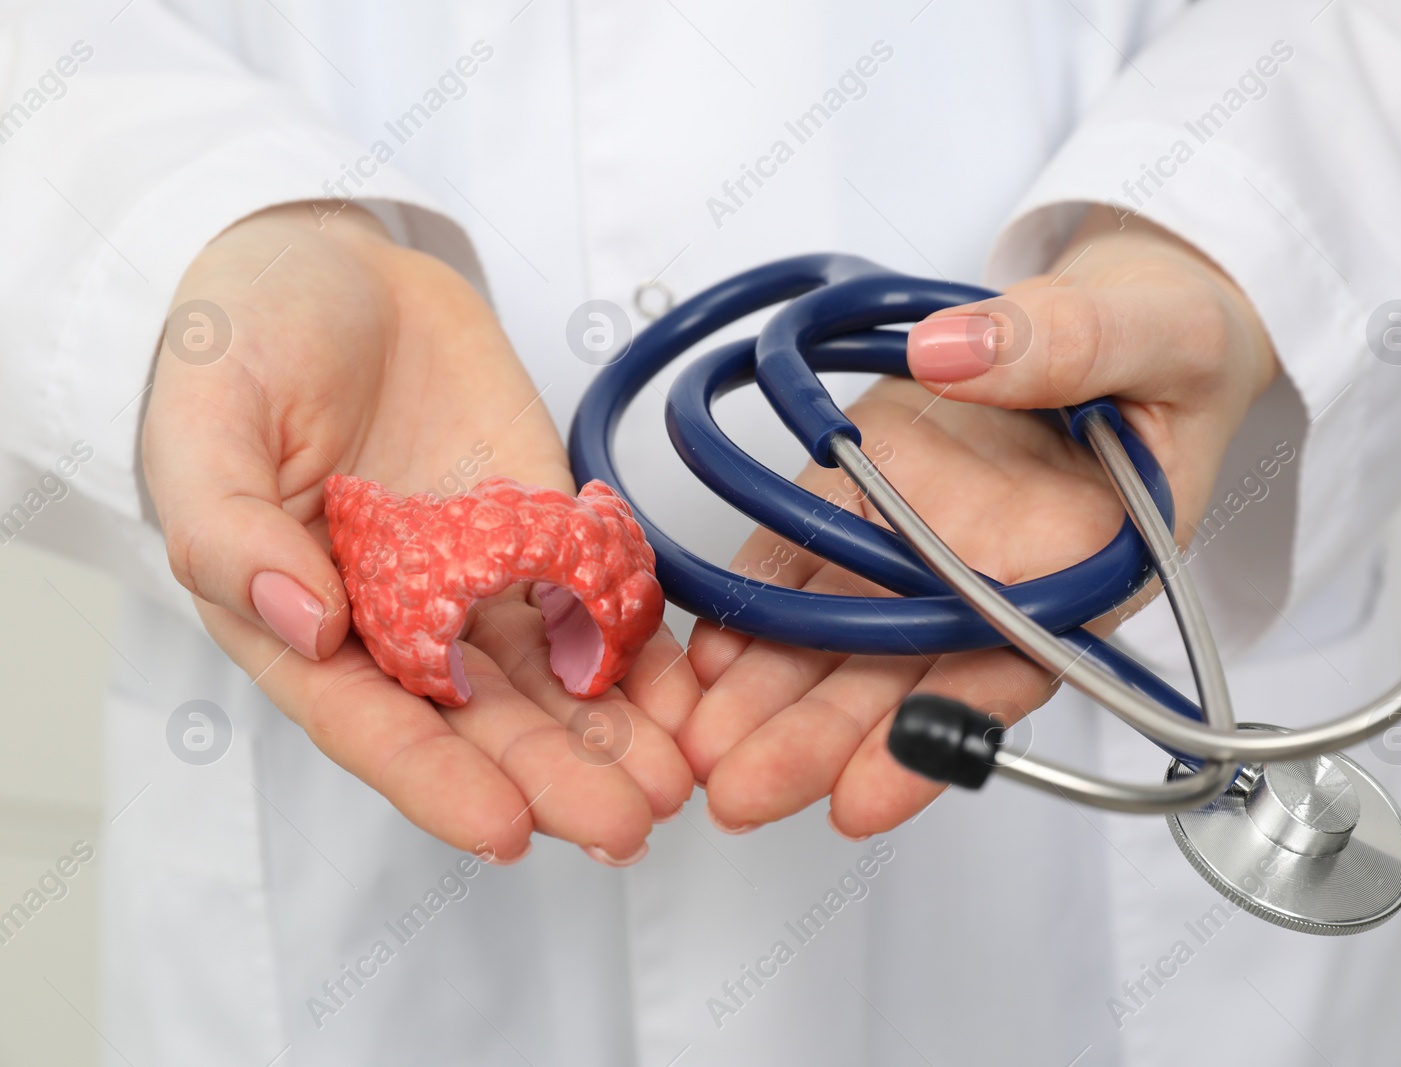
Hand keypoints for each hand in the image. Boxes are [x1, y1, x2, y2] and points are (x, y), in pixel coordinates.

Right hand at [143, 203, 694, 864]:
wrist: (334, 266)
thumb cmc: (243, 340)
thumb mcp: (204, 421)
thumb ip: (229, 529)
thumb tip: (302, 624)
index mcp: (302, 622)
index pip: (371, 724)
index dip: (437, 781)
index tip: (505, 830)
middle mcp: (398, 624)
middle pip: (481, 722)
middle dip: (553, 777)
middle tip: (627, 826)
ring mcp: (480, 583)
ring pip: (552, 681)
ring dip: (612, 735)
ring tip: (673, 783)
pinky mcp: (545, 536)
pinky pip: (599, 604)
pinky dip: (644, 653)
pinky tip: (692, 694)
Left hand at [677, 207, 1277, 836]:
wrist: (1116, 315)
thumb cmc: (1166, 343)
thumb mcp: (1157, 333)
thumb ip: (1073, 343)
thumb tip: (957, 349)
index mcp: (1082, 571)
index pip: (1003, 674)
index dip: (932, 738)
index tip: (862, 794)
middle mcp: (988, 575)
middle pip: (900, 675)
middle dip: (817, 740)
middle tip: (741, 789)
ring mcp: (916, 537)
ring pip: (837, 632)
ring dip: (767, 695)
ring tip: (700, 745)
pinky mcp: (861, 490)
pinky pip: (800, 556)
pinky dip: (751, 606)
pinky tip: (704, 654)